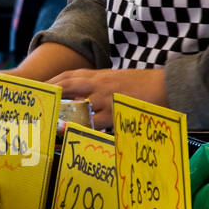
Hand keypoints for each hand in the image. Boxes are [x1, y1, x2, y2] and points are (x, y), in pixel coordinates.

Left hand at [49, 68, 167, 128]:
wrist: (168, 85)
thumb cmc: (146, 85)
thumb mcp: (121, 80)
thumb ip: (103, 86)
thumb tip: (89, 98)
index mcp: (102, 76)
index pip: (71, 75)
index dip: (55, 81)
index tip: (43, 87)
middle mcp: (100, 84)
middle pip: (69, 85)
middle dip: (53, 93)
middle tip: (40, 104)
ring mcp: (107, 98)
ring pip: (78, 105)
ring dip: (64, 115)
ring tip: (50, 123)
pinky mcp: (115, 113)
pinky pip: (94, 122)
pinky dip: (83, 127)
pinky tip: (74, 132)